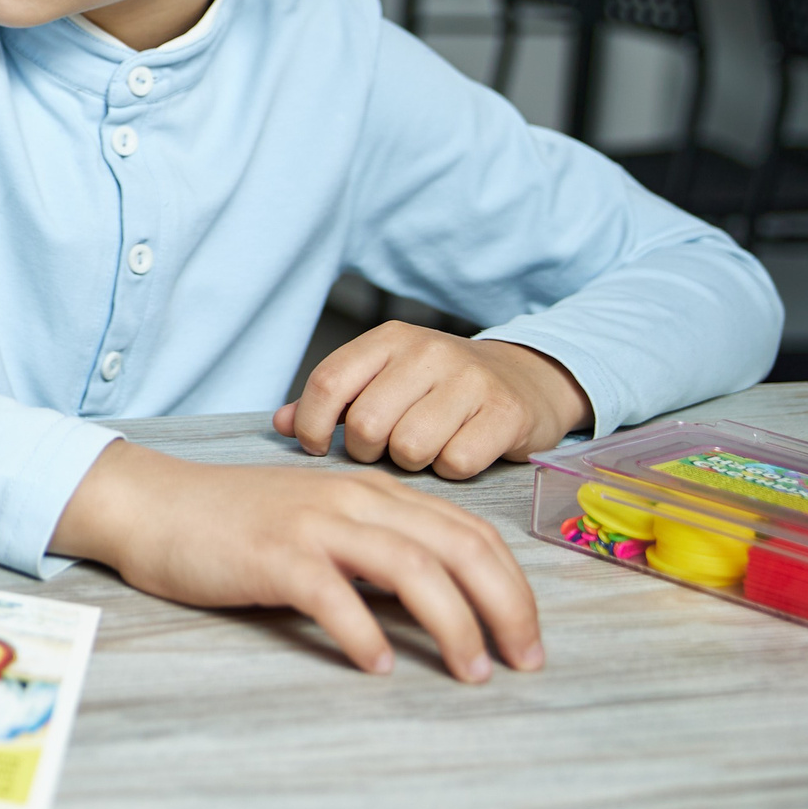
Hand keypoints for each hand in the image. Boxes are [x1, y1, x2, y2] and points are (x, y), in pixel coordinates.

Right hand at [51, 440, 542, 681]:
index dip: (512, 585)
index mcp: (370, 492)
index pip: (469, 531)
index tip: (527, 636)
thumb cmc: (230, 521)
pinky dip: (367, 636)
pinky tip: (379, 666)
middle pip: (459, 547)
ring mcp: (313, 525)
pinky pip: (337, 598)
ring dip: (455, 626)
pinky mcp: (274, 556)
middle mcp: (352, 500)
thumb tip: (433, 599)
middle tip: (524, 660)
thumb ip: (372, 546)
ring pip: (414, 570)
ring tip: (471, 671)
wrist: (151, 504)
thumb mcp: (316, 519)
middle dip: (506, 607)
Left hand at [273, 323, 592, 478]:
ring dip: (410, 462)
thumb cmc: (438, 387)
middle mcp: (428, 351)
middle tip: (383, 448)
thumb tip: (281, 424)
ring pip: (409, 448)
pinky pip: (455, 463)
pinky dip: (450, 469)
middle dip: (366, 450)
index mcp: (388, 339)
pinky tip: (457, 453)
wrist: (525, 378)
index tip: (317, 446)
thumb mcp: (383, 378)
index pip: (328, 382)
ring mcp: (470, 380)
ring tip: (423, 448)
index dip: (313, 424)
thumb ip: (330, 400)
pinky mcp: (506, 413)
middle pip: (366, 424)